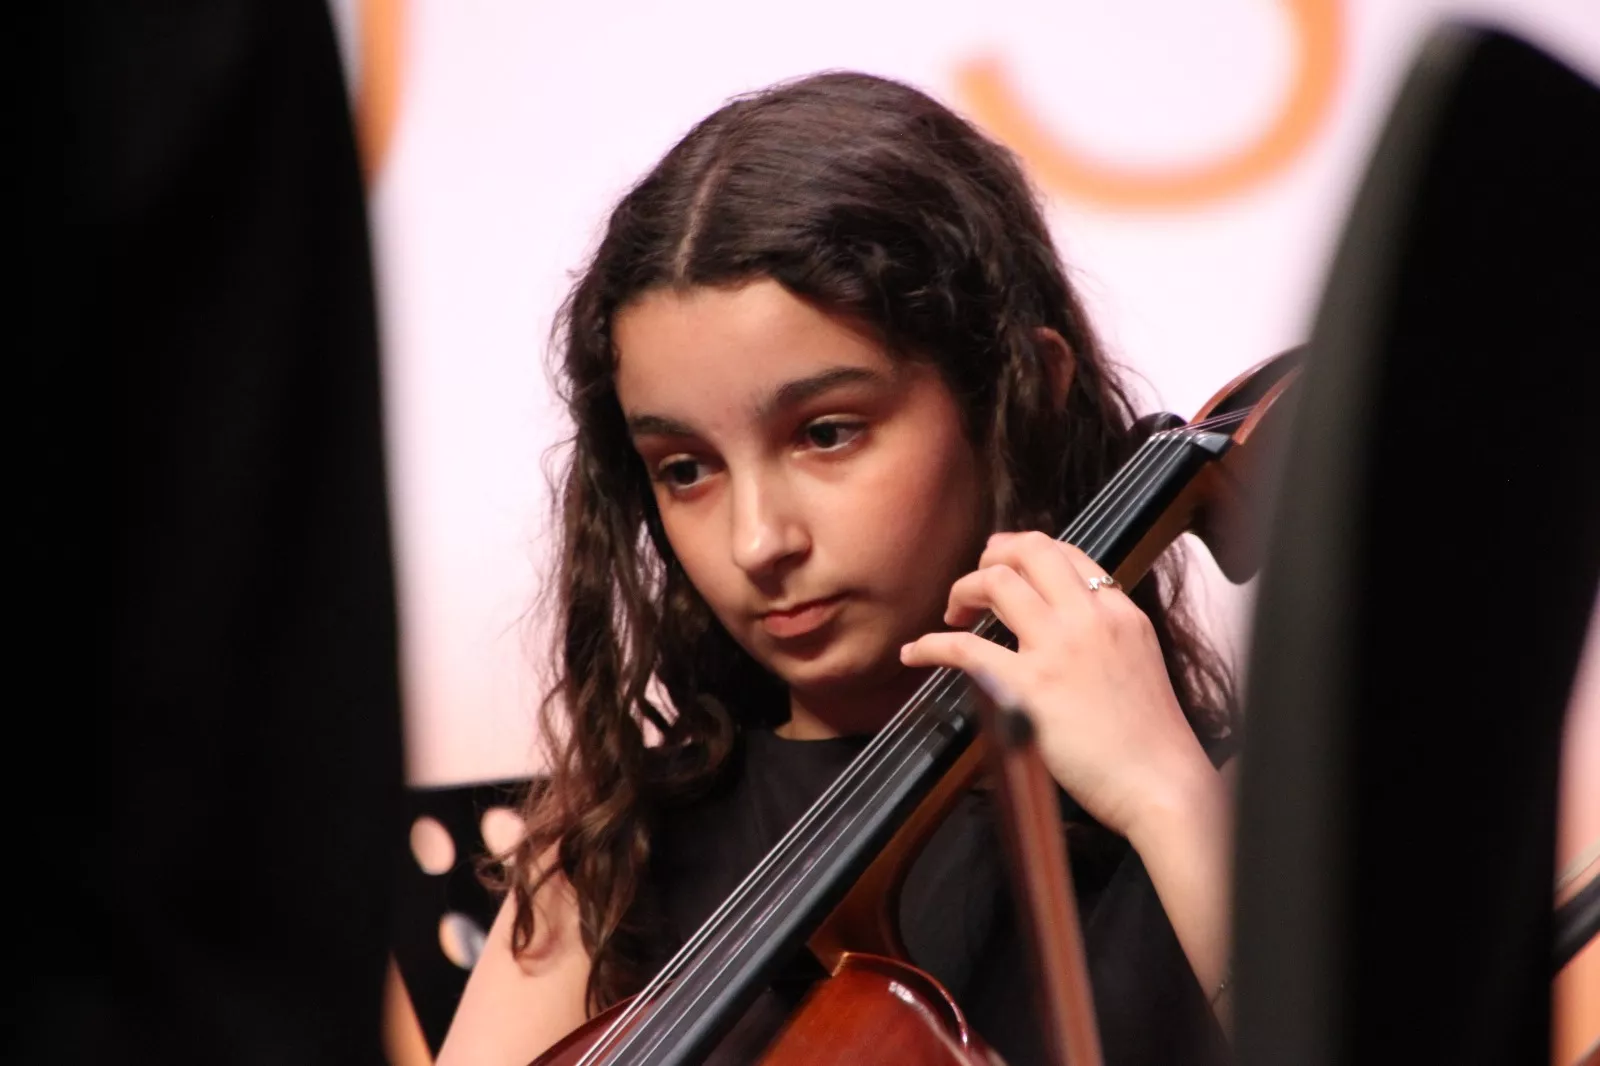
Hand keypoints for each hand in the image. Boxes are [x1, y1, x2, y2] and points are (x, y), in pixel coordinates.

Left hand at [900, 531, 1214, 840]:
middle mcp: (1089, 618)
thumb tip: (1063, 629)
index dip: (1025, 550)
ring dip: (965, 588)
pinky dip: (932, 645)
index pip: (1067, 553)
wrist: (1162, 783)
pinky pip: (964, 648)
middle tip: (976, 578)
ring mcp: (1058, 648)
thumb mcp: (1140, 660)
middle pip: (1030, 551)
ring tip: (953, 613)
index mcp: (1120, 612)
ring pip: (997, 582)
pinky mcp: (1030, 686)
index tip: (1004, 560)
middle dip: (993, 555)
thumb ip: (1104, 634)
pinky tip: (917, 652)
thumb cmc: (1152, 738)